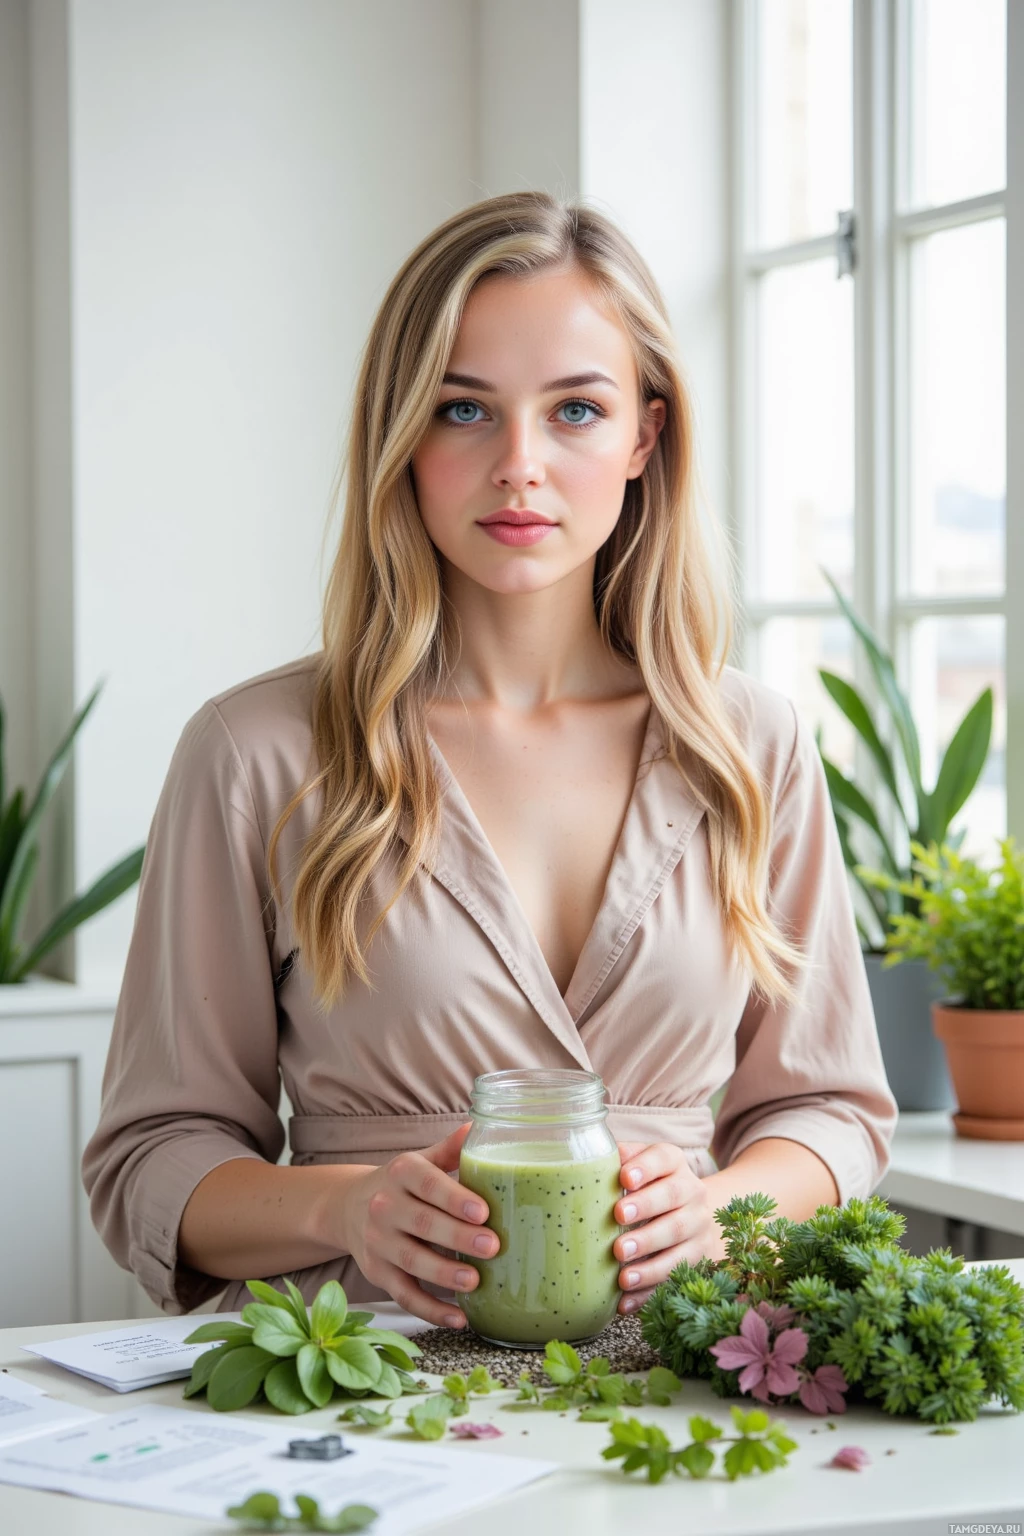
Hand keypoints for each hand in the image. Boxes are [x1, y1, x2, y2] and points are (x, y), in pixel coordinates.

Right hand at [340, 1123, 498, 1328]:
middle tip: (493, 1247)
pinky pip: (404, 1295)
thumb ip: (449, 1150)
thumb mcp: (420, 1161)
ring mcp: (377, 1242)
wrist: (348, 1206)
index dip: (454, 1199)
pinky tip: (459, 1317)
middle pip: (423, 1224)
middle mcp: (384, 1206)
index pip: (428, 1184)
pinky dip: (430, 1310)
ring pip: (411, 1261)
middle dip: (458, 1237)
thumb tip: (479, 1127)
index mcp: (402, 1172)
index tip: (483, 1211)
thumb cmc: (401, 1183)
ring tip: (475, 1280)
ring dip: (444, 1273)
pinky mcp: (377, 1273)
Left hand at [612, 1141, 722, 1313]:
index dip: (646, 1167)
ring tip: (622, 1274)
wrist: (691, 1214)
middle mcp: (692, 1191)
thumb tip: (578, 1163)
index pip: (664, 1157)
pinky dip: (648, 1292)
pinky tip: (624, 1302)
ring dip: (650, 1259)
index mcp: (673, 1163)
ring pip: (679, 1240)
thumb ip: (614, 1163)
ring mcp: (699, 1227)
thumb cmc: (648, 1188)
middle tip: (617, 1219)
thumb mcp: (637, 1169)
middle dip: (646, 1209)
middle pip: (673, 1196)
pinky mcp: (698, 1259)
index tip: (624, 1179)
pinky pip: (675, 1278)